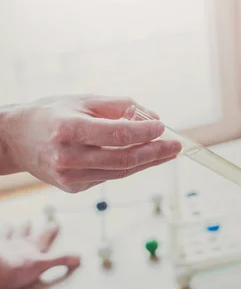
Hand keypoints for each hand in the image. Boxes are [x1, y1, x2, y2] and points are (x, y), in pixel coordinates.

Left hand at [0, 221, 79, 288]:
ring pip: (7, 234)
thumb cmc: (16, 269)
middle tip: (28, 220)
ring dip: (9, 229)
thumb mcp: (42, 265)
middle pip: (24, 232)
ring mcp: (4, 246)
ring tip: (9, 224)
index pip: (44, 235)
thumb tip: (80, 256)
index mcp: (32, 247)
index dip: (50, 230)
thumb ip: (60, 259)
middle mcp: (18, 244)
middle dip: (27, 227)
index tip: (55, 223)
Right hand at [2, 95, 181, 192]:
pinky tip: (142, 157)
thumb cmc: (53, 114)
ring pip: (120, 172)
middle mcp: (67, 156)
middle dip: (155, 153)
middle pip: (123, 160)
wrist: (15, 138)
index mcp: (69, 130)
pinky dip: (128, 167)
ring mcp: (69, 176)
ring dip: (148, 162)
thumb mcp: (84, 100)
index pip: (117, 135)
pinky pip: (109, 176)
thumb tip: (154, 118)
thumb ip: (120, 107)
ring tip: (168, 152)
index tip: (163, 127)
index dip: (145, 132)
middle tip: (176, 146)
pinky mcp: (73, 188)